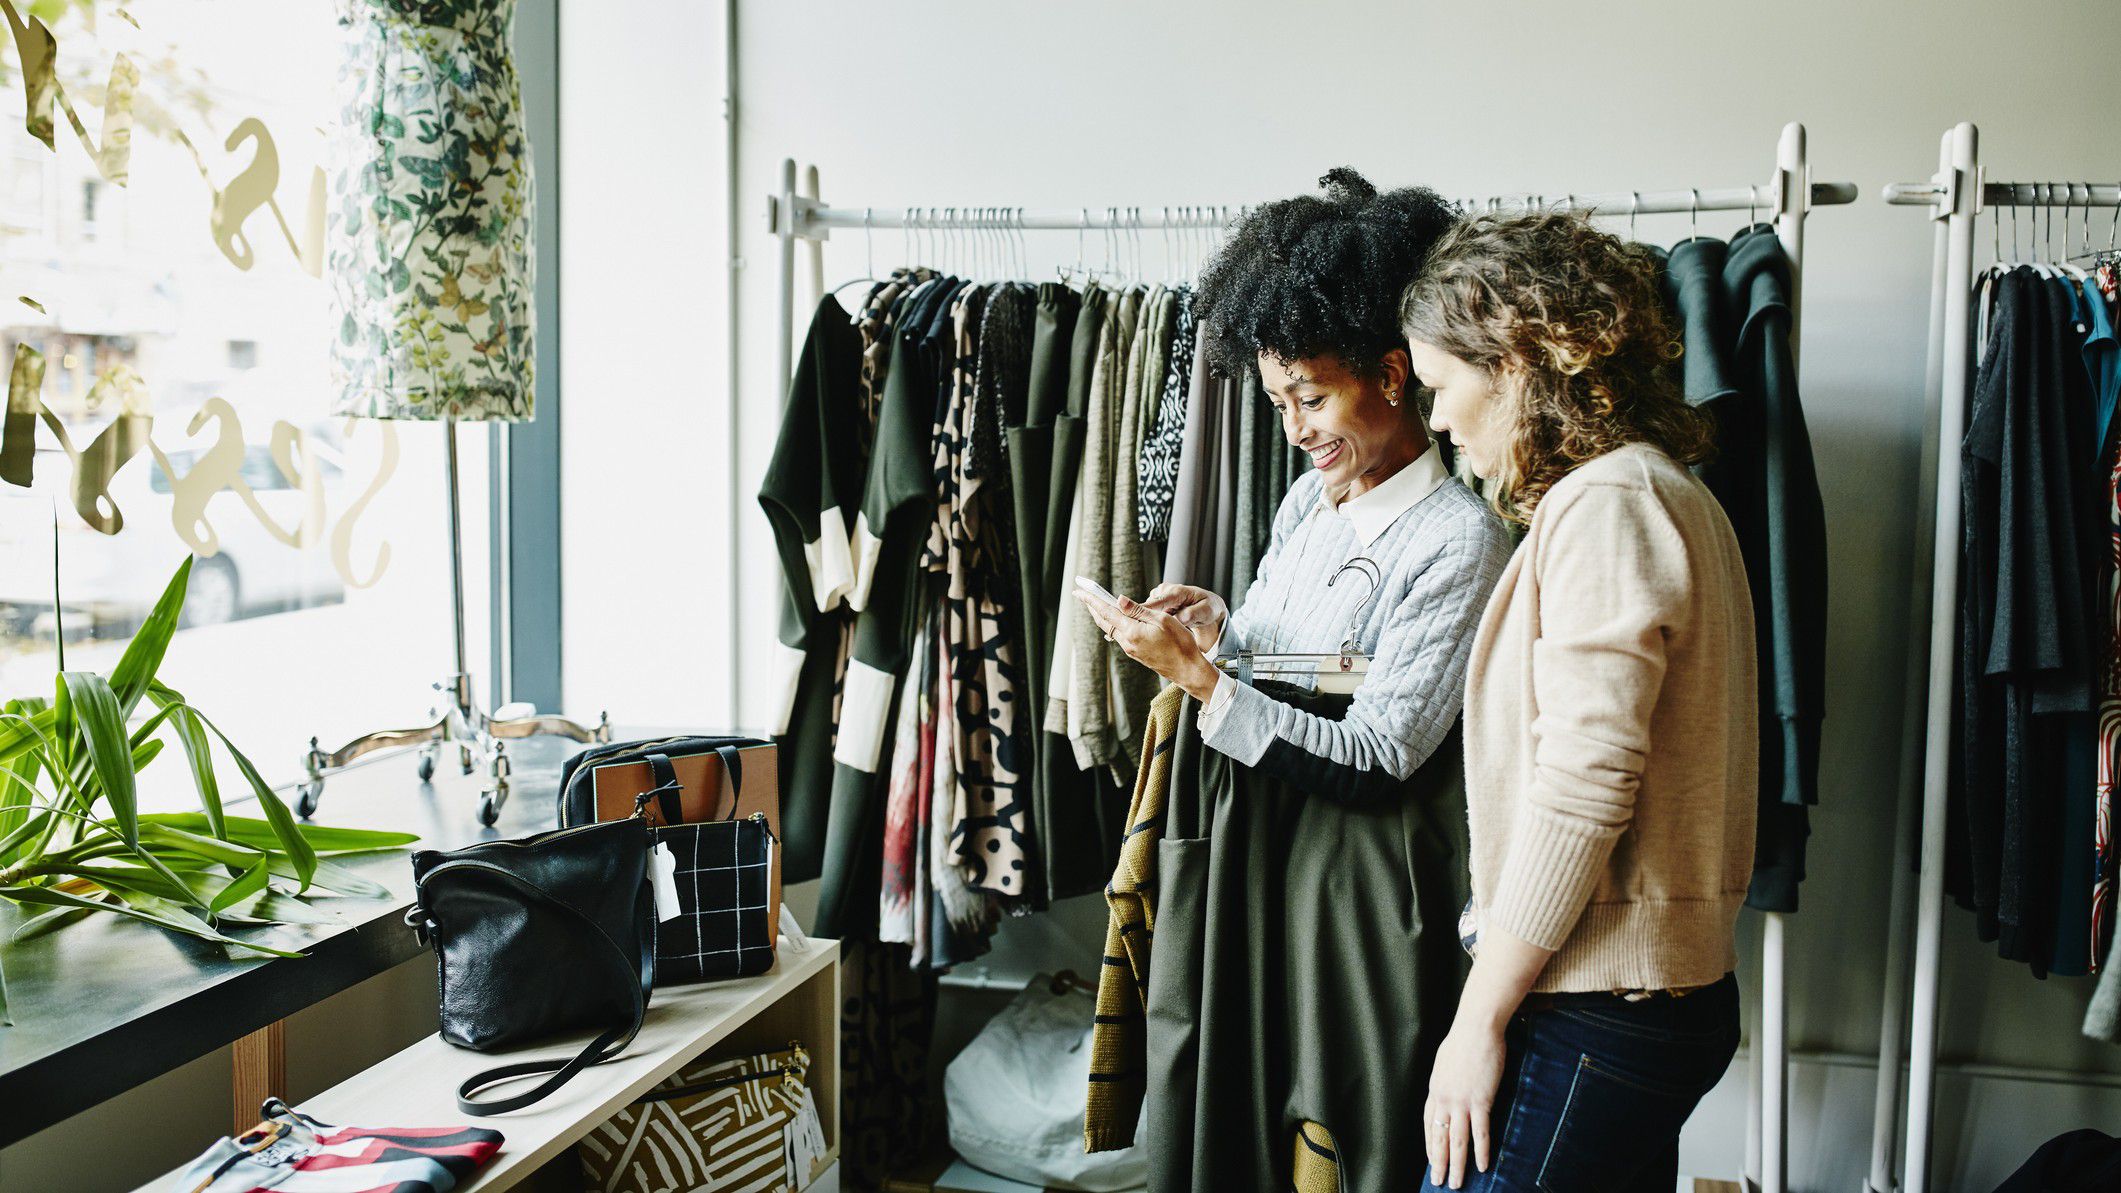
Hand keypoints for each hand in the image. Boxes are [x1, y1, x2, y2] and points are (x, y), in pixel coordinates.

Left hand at [1073, 591, 1219, 700]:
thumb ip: (1139, 610)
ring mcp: (1131, 650)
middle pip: (1104, 621)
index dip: (1091, 600)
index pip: (1106, 612)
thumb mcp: (1162, 619)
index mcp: (1132, 632)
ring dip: (1103, 616)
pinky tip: (1117, 619)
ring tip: (1097, 603)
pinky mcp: (1137, 654)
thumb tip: (1119, 600)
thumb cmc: (1180, 643)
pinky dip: (1114, 624)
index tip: (1079, 592)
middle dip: (1092, 607)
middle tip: (1083, 595)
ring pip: (1111, 629)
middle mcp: (1127, 642)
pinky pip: (1120, 636)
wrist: (1187, 669)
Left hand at [1423, 1018, 1505, 1187]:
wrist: (1477, 1027)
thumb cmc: (1464, 1039)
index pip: (1428, 1123)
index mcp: (1435, 1089)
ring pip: (1457, 1141)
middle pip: (1439, 1137)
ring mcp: (1462, 1101)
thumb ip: (1446, 1079)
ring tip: (1457, 1183)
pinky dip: (1481, 1151)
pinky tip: (1482, 1166)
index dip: (1430, 1144)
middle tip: (1439, 1181)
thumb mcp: (1445, 1061)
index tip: (1431, 1159)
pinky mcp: (1481, 1100)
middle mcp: (1444, 1099)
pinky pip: (1481, 1132)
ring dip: (1457, 1165)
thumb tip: (1447, 1088)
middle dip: (1439, 1162)